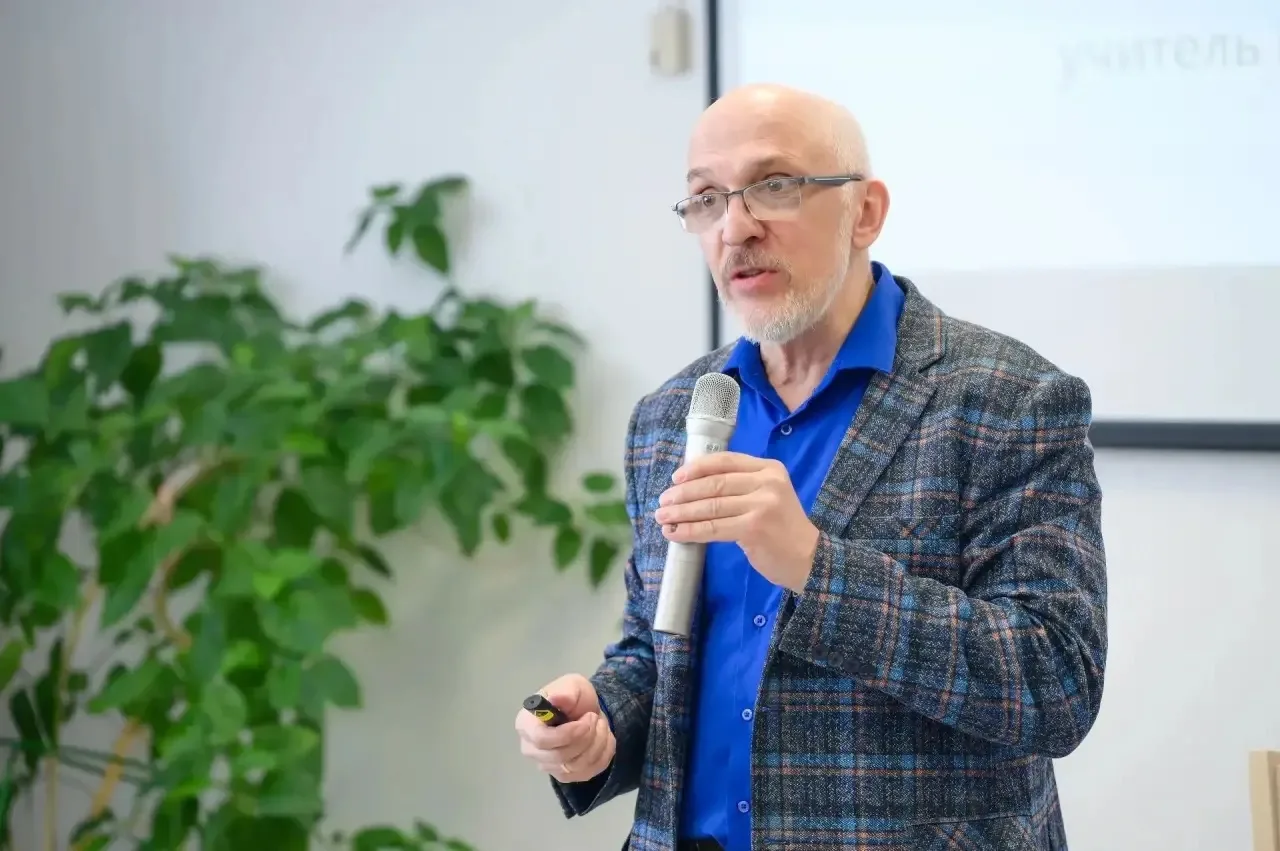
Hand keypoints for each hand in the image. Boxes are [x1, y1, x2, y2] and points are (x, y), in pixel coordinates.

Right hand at [514, 673, 614, 783]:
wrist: (586, 712)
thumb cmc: (573, 698)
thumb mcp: (571, 685)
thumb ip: (565, 692)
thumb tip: (555, 698)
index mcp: (526, 725)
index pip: (541, 740)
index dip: (566, 734)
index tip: (586, 720)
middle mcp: (532, 750)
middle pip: (560, 757)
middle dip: (586, 737)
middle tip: (595, 718)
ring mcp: (548, 766)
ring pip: (577, 767)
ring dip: (597, 743)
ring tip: (600, 724)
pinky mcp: (566, 776)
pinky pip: (589, 772)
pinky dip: (603, 753)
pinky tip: (602, 738)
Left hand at [654, 452, 819, 592]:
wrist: (808, 558)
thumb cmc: (782, 528)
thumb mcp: (769, 496)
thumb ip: (741, 486)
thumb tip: (693, 487)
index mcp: (769, 469)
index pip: (725, 461)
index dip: (697, 467)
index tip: (676, 478)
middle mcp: (766, 482)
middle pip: (714, 484)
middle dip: (683, 493)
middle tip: (663, 502)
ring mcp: (761, 505)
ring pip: (710, 506)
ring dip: (681, 513)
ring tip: (662, 517)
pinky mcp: (753, 528)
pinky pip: (713, 528)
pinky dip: (690, 531)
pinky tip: (675, 533)